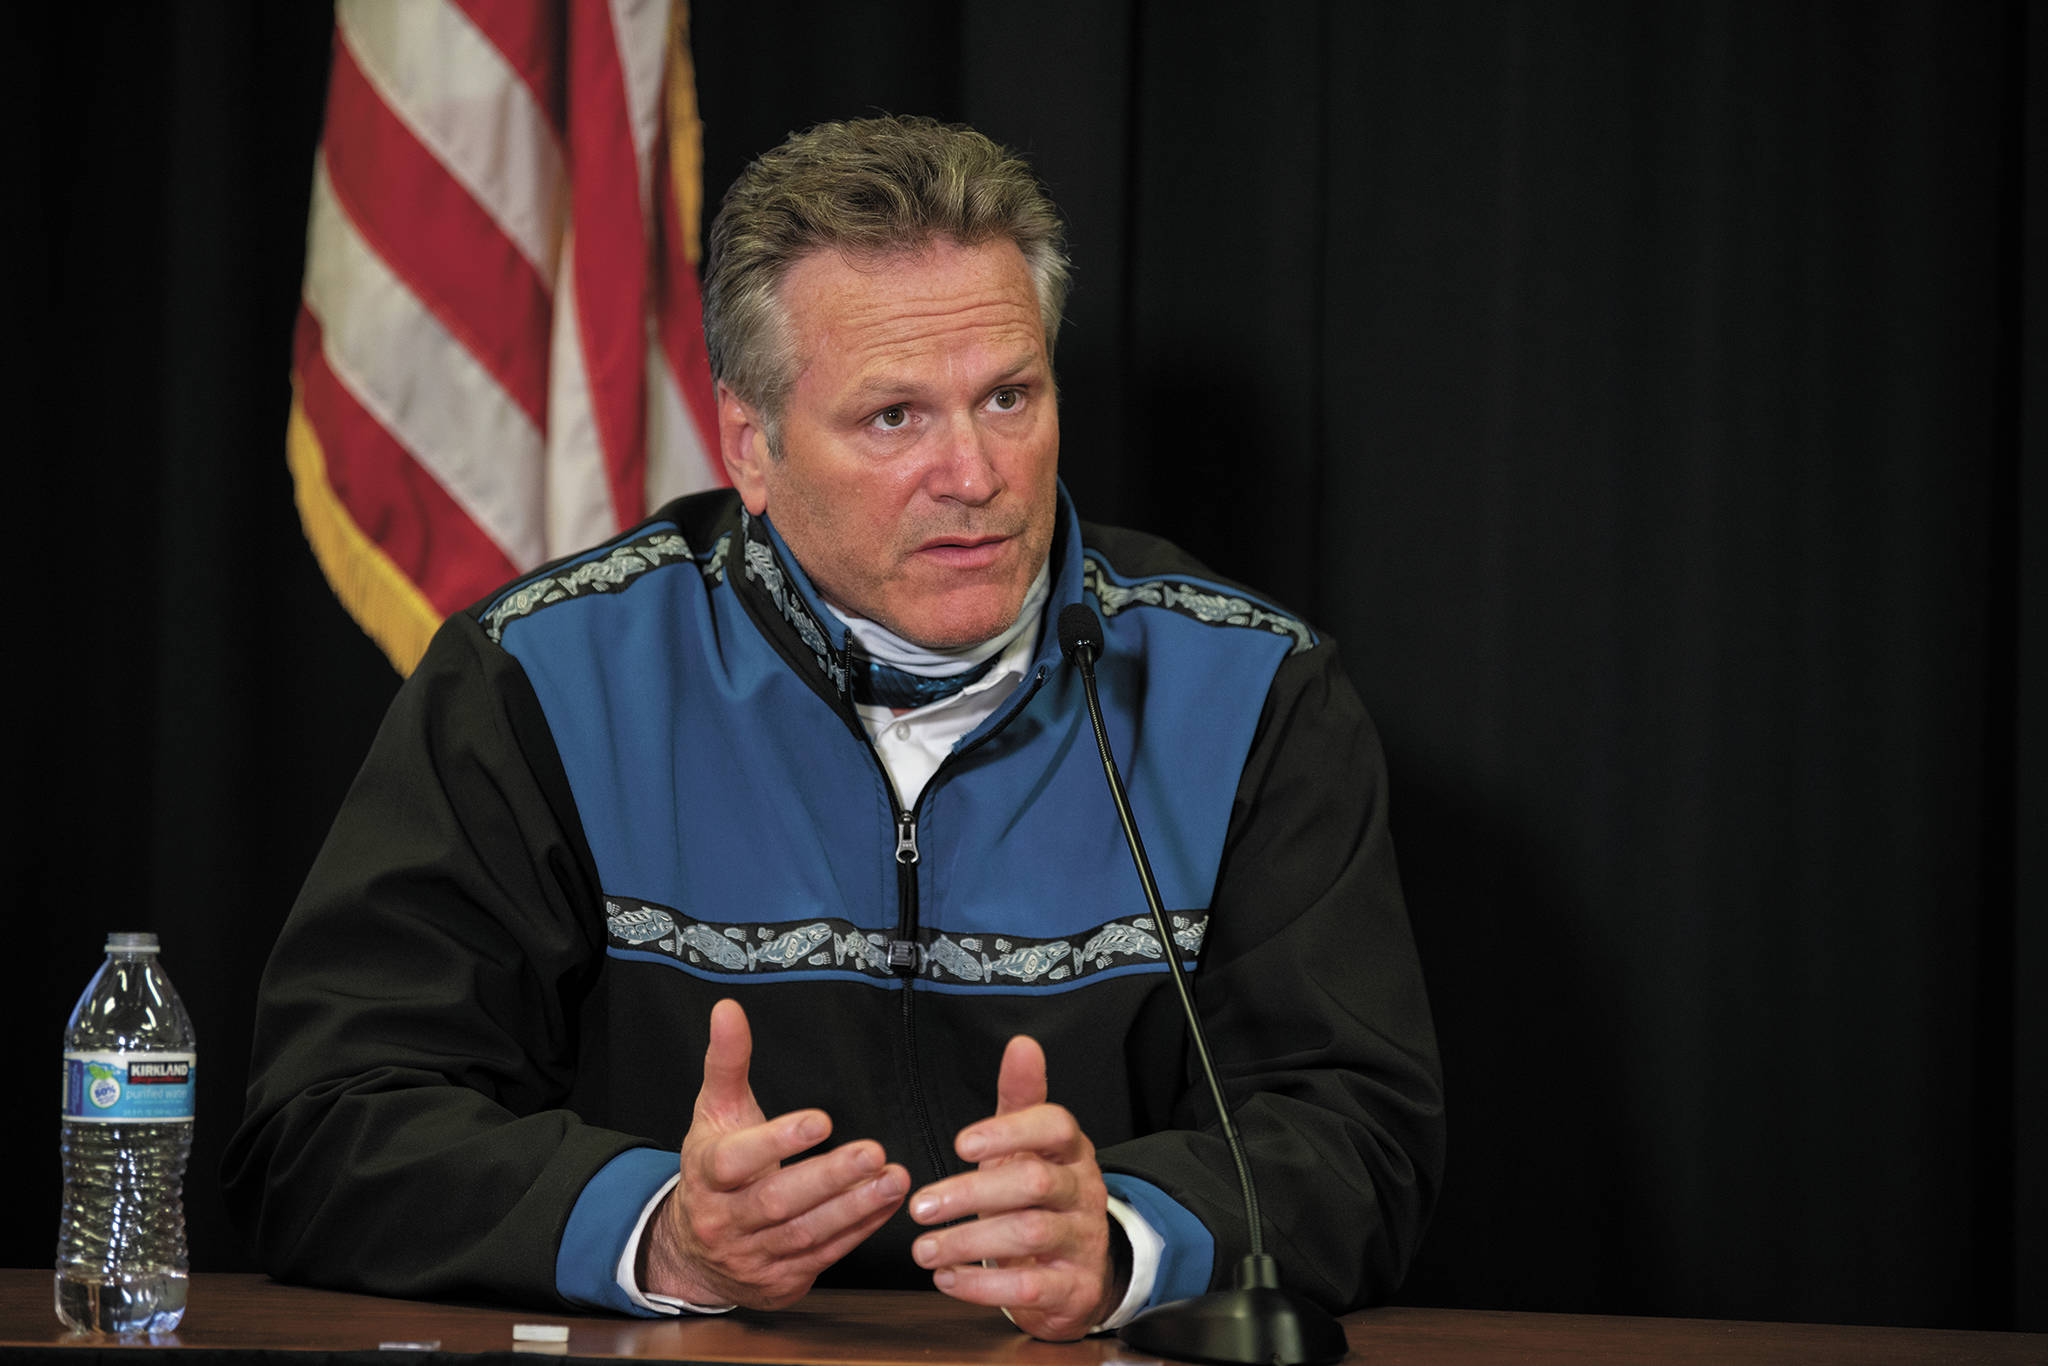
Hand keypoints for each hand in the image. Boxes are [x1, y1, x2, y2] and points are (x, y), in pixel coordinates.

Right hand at [640, 998, 909, 1308]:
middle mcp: (725, 1219)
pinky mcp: (780, 1281)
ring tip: (894, 1178)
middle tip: (874, 1152)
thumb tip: (728, 1010)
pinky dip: (859, 1230)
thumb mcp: (714, 1114)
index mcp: (708, 1173)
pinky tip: (887, 1204)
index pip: (737, 1159)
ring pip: (806, 1233)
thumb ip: (727, 1062)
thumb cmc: (713, 1169)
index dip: (777, 1142)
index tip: (821, 1120)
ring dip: (854, 1207)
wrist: (690, 1251)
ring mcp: (752, 1255)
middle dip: (829, 1178)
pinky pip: (824, 1254)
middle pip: (778, 1200)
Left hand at [906, 1035, 1120, 1340]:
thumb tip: (1021, 1044)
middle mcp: (1083, 1191)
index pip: (1055, 1126)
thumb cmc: (1040, 1196)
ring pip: (1031, 1234)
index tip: (960, 1143)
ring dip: (969, 1241)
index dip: (1009, 1131)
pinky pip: (1032, 1287)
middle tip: (919, 1206)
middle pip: (1035, 1181)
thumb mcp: (1030, 1146)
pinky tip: (947, 1278)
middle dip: (972, 1193)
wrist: (1081, 1267)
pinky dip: (984, 1285)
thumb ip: (1021, 1097)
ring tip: (922, 1249)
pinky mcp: (1075, 1287)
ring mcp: (1083, 1240)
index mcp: (1072, 1150)